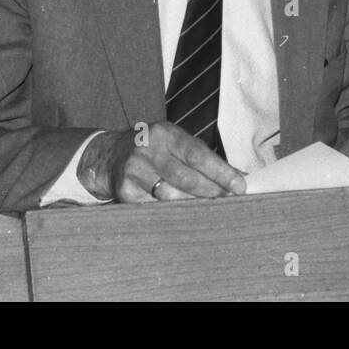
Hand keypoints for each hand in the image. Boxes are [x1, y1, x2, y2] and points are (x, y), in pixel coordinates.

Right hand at [77, 121, 245, 202]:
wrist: (109, 155)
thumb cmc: (155, 149)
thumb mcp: (176, 142)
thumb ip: (204, 157)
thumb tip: (238, 176)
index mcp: (165, 133)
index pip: (197, 154)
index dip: (220, 171)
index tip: (239, 185)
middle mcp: (148, 149)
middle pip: (185, 176)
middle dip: (211, 191)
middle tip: (229, 201)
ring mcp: (133, 170)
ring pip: (170, 195)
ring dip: (193, 205)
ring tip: (209, 209)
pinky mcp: (124, 191)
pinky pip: (154, 207)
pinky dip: (171, 212)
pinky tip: (183, 214)